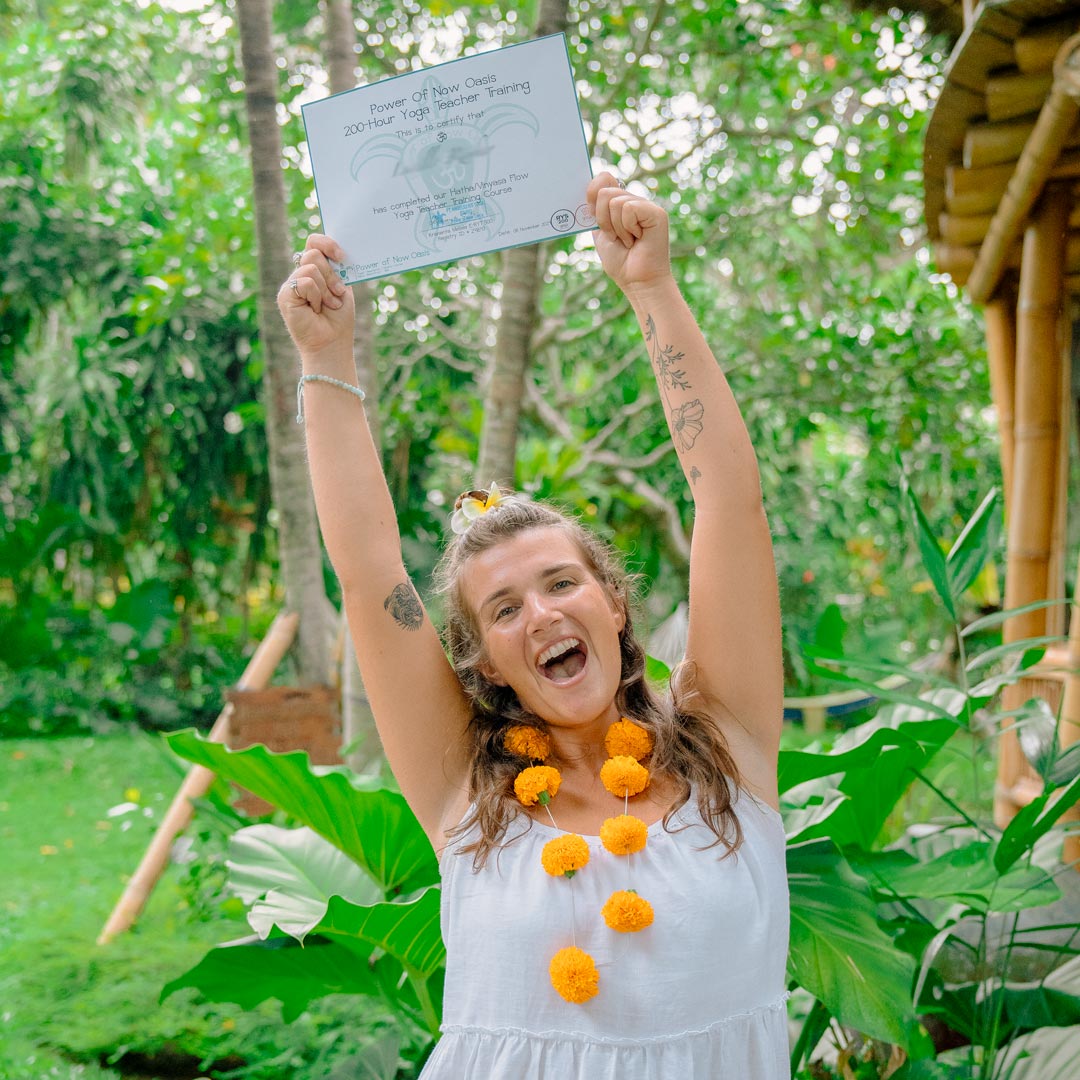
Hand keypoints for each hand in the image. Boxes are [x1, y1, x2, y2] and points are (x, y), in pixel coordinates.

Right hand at [276, 235, 354, 355]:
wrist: (332, 342)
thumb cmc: (338, 319)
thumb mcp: (342, 288)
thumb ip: (336, 269)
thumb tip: (337, 252)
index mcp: (315, 270)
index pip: (314, 242)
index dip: (328, 243)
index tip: (342, 257)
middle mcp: (300, 274)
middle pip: (314, 253)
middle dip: (332, 274)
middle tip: (338, 293)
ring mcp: (291, 284)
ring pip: (311, 267)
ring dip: (326, 288)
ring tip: (328, 305)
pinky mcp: (285, 295)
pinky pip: (305, 282)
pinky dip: (317, 296)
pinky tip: (316, 310)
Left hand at [586, 172, 671, 295]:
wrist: (637, 281)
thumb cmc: (621, 261)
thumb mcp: (600, 233)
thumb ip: (595, 211)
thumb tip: (590, 189)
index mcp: (621, 203)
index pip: (603, 178)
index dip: (592, 194)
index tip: (593, 217)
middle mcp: (634, 200)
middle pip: (604, 191)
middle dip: (603, 220)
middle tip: (616, 237)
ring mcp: (646, 205)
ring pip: (614, 201)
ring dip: (616, 228)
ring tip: (628, 240)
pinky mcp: (656, 212)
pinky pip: (628, 208)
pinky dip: (627, 228)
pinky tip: (637, 239)